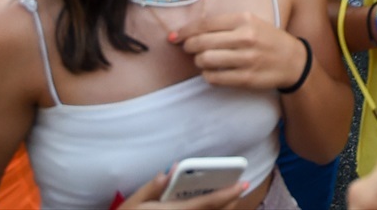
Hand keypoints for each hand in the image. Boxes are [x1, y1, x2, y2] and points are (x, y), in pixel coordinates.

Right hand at [115, 172, 248, 209]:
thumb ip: (152, 187)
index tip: (243, 184)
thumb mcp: (133, 203)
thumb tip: (170, 170)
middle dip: (229, 201)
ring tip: (227, 196)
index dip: (228, 194)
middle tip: (238, 188)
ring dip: (221, 208)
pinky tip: (210, 205)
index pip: (207, 203)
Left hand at [172, 10, 309, 90]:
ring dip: (198, 61)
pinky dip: (208, 75)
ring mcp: (246, 59)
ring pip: (204, 61)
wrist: (292, 60)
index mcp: (245, 19)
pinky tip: (213, 71)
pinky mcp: (246, 78)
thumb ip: (223, 25)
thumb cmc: (266, 39)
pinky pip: (213, 78)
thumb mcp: (251, 22)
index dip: (185, 31)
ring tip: (203, 60)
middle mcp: (245, 37)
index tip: (174, 36)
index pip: (205, 24)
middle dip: (189, 47)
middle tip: (189, 48)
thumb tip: (187, 33)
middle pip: (201, 43)